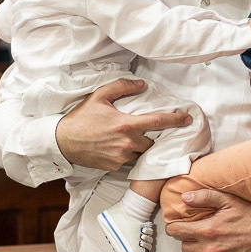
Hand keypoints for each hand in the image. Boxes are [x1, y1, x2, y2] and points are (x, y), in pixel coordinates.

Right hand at [55, 78, 191, 171]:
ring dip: (140, 146)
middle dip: (152, 136)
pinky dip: (127, 154)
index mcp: (126, 124)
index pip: (158, 121)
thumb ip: (122, 87)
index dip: (175, 120)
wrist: (62, 141)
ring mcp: (121, 157)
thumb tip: (141, 85)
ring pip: (141, 153)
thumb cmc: (81, 117)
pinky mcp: (114, 166)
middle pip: (152, 142)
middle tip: (145, 130)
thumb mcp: (100, 96)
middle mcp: (127, 143)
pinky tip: (116, 147)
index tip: (188, 119)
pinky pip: (128, 161)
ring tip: (128, 139)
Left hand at [163, 188, 250, 251]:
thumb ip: (204, 197)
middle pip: (184, 249)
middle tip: (195, 235)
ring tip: (207, 245)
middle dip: (186, 241)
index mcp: (207, 230)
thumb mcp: (228, 201)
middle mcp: (211, 249)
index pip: (176, 232)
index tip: (177, 227)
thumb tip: (184, 197)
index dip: (173, 228)